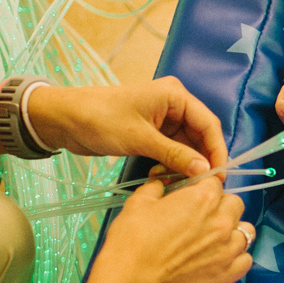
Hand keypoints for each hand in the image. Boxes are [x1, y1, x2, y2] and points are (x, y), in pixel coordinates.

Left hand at [27, 77, 227, 176]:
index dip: (216, 151)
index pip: (208, 124)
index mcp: (176, 95)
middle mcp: (174, 105)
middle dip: (202, 160)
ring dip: (187, 165)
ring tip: (184, 185)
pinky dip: (173, 164)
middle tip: (204, 187)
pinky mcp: (152, 132)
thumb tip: (204, 171)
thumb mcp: (140, 138)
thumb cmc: (100, 119)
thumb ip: (175, 154)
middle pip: (201, 135)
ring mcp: (164, 119)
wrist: (64, 119)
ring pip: (187, 145)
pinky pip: (173, 150)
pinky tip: (168, 178)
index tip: (219, 176)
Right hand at [88, 177, 253, 282]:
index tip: (194, 196)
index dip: (203, 187)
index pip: (215, 182)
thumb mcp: (138, 203)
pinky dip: (236, 258)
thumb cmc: (131, 242)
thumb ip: (155, 188)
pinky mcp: (227, 274)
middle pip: (235, 205)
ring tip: (214, 240)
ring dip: (232, 232)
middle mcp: (221, 221)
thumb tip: (159, 184)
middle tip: (202, 218)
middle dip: (221, 207)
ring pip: (245, 231)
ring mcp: (228, 250)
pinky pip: (246, 260)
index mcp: (202, 199)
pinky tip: (219, 259)